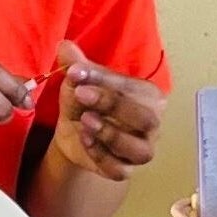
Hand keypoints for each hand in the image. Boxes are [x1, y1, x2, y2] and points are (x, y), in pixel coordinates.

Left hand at [48, 41, 163, 181]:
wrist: (73, 131)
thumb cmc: (85, 101)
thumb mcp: (78, 81)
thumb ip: (76, 65)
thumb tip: (65, 46)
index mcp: (148, 96)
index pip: (134, 88)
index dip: (106, 80)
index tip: (76, 72)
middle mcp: (152, 124)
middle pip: (147, 119)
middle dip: (113, 105)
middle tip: (81, 94)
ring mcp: (141, 149)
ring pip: (141, 150)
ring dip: (111, 135)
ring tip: (85, 121)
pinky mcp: (125, 169)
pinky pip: (121, 170)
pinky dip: (102, 156)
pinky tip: (85, 141)